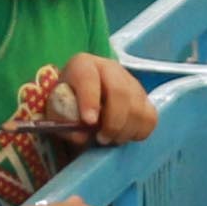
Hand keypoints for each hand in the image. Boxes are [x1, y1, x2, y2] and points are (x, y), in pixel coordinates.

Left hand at [9, 53, 156, 149]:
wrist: (82, 102)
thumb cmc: (67, 105)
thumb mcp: (56, 113)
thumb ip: (64, 123)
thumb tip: (82, 136)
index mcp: (83, 65)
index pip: (88, 78)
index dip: (90, 100)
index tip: (89, 122)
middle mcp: (110, 68)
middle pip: (120, 92)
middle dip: (112, 121)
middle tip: (102, 139)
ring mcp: (131, 82)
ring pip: (138, 107)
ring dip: (126, 130)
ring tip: (111, 140)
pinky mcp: (144, 98)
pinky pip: (150, 117)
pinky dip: (139, 131)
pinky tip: (125, 136)